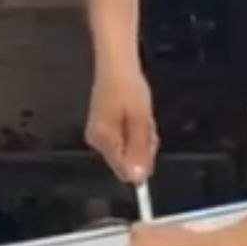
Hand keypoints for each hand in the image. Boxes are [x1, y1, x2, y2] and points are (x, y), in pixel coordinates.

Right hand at [85, 64, 157, 182]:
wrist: (116, 64)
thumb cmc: (129, 89)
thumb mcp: (141, 120)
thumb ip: (139, 151)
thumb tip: (138, 181)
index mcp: (103, 142)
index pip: (126, 171)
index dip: (143, 160)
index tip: (150, 139)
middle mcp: (97, 143)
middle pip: (127, 162)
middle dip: (142, 147)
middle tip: (146, 123)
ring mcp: (98, 136)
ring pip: (128, 151)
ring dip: (140, 138)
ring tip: (141, 115)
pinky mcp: (102, 129)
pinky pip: (124, 141)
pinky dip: (134, 132)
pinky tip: (136, 115)